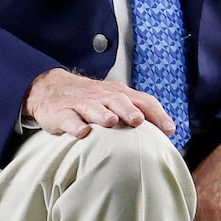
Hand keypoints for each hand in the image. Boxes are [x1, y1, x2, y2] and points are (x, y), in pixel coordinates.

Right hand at [23, 67, 175, 139]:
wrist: (51, 88)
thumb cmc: (92, 99)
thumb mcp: (115, 101)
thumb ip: (139, 112)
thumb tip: (169, 131)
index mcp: (119, 94)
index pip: (142, 100)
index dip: (156, 113)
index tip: (169, 129)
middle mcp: (102, 97)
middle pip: (118, 101)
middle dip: (128, 110)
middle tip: (138, 120)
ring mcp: (80, 104)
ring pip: (93, 108)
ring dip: (102, 114)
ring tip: (111, 121)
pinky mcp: (60, 113)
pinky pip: (68, 119)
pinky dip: (74, 125)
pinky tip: (81, 131)